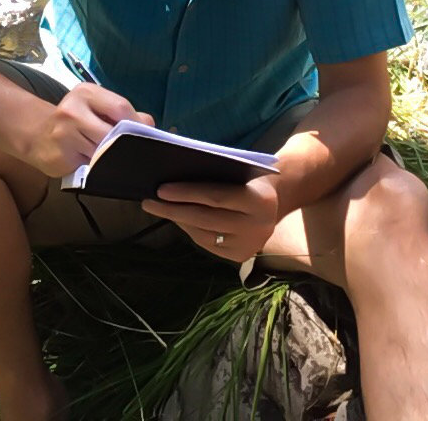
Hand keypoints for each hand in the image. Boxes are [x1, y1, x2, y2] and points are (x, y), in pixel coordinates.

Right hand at [22, 84, 153, 176]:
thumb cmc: (75, 120)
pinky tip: (96, 165)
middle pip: (112, 132)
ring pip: (102, 152)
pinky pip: (89, 166)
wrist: (36, 134)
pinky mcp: (58, 157)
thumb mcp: (97, 107)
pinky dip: (97, 168)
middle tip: (131, 151)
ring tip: (110, 157)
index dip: (136, 123)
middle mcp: (72, 110)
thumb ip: (122, 113)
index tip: (143, 134)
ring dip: (110, 158)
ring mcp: (63, 135)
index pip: (120, 107)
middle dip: (124, 144)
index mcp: (86, 93)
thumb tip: (149, 125)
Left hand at [141, 176, 279, 261]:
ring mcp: (250, 245)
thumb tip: (174, 179)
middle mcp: (258, 227)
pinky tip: (179, 219)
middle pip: (206, 219)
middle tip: (149, 201)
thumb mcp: (242, 170)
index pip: (216, 197)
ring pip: (203, 235)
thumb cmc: (252, 177)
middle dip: (174, 209)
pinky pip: (208, 245)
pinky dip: (191, 230)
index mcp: (260, 200)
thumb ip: (216, 174)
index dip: (187, 193)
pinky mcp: (241, 257)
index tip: (161, 189)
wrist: (278, 199)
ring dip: (178, 221)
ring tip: (159, 209)